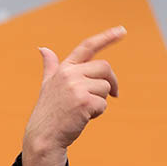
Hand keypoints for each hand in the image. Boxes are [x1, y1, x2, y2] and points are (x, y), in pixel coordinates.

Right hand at [21, 26, 125, 165]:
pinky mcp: (84, 101)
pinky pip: (104, 103)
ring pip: (106, 88)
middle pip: (105, 68)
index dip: (107, 37)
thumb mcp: (48, 85)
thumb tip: (43, 48)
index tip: (123, 30)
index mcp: (64, 68)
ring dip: (101, 101)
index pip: (87, 46)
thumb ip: (50, 66)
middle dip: (112, 82)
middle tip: (115, 94)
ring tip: (84, 109)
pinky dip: (98, 112)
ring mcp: (76, 87)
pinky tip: (84, 117)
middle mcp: (69, 73)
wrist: (44, 135)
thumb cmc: (49, 111)